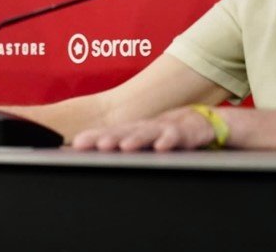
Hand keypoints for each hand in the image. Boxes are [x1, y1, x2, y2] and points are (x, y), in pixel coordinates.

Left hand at [72, 106, 218, 151]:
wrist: (198, 121)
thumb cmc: (164, 134)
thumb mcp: (141, 140)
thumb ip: (121, 147)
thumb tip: (91, 154)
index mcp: (132, 131)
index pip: (109, 133)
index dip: (93, 138)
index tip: (77, 144)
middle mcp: (145, 128)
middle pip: (124, 131)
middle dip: (109, 138)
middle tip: (96, 145)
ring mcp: (164, 129)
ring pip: (148, 132)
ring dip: (136, 139)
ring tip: (124, 147)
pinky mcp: (185, 133)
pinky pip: (177, 136)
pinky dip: (169, 140)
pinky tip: (161, 147)